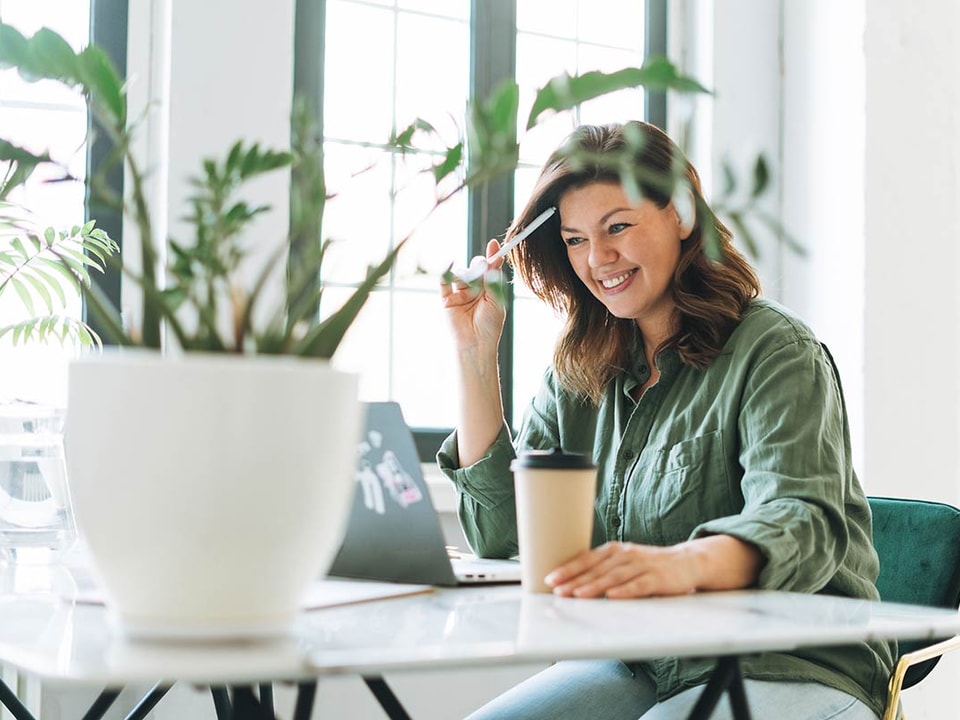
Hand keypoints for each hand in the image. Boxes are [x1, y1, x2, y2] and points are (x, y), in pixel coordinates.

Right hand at [440, 239, 506, 354]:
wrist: (475, 344)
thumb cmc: (489, 325)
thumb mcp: (496, 299)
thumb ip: (493, 279)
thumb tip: (494, 259)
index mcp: (489, 290)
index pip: (490, 270)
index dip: (492, 257)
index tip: (495, 245)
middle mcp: (474, 291)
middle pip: (475, 268)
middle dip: (478, 265)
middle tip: (482, 268)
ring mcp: (460, 294)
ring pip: (461, 274)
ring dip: (466, 274)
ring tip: (471, 284)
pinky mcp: (447, 300)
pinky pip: (444, 282)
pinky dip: (446, 272)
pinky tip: (450, 265)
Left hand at [545, 542, 699, 598]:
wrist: (687, 561)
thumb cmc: (649, 565)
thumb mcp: (624, 562)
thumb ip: (603, 569)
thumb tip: (573, 583)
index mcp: (614, 550)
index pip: (587, 559)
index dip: (568, 568)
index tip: (550, 578)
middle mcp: (625, 555)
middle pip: (597, 568)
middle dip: (575, 579)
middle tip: (557, 589)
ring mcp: (642, 565)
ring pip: (614, 576)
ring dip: (594, 585)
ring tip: (578, 594)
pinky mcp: (658, 578)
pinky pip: (639, 585)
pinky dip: (625, 590)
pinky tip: (613, 596)